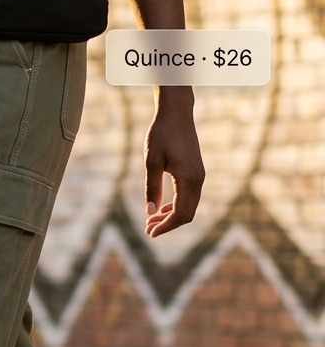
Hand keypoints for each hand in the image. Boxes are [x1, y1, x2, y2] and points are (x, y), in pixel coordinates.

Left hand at [143, 88, 204, 236]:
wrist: (176, 113)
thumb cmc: (161, 134)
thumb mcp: (151, 161)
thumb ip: (151, 188)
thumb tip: (150, 213)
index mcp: (188, 179)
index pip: (180, 214)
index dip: (165, 226)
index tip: (150, 233)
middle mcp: (198, 180)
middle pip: (187, 214)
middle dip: (168, 224)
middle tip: (147, 228)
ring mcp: (200, 176)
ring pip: (189, 206)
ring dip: (172, 216)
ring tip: (151, 220)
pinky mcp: (197, 171)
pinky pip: (190, 196)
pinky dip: (177, 205)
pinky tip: (162, 207)